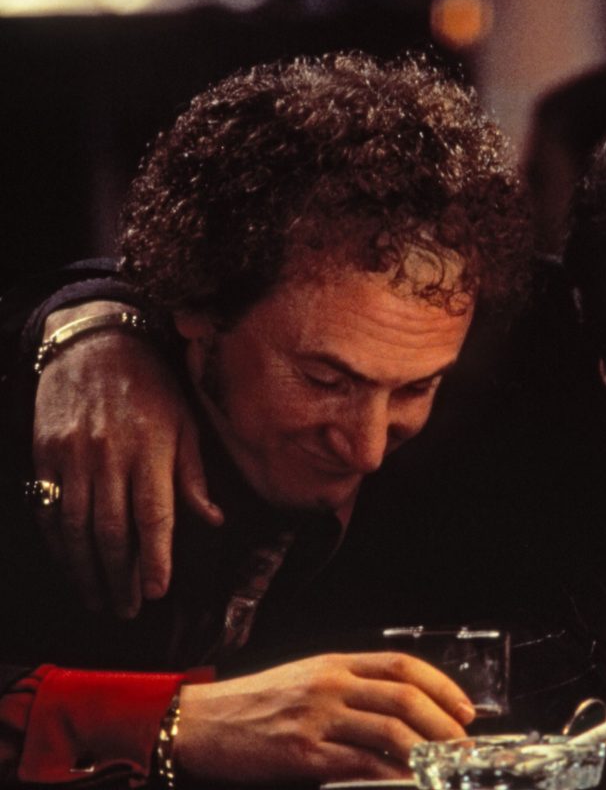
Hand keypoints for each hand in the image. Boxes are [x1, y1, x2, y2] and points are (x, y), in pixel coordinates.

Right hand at [32, 301, 221, 617]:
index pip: (154, 514)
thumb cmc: (153, 385)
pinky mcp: (44, 454)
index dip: (156, 557)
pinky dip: (57, 544)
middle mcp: (109, 456)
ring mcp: (71, 456)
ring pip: (75, 526)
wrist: (97, 342)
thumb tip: (213, 520)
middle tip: (128, 610)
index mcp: (151, 449)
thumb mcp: (187, 422)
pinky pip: (47, 508)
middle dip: (120, 577)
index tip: (158, 591)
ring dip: (87, 570)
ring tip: (100, 600)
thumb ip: (194, 475)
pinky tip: (70, 565)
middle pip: (113, 530)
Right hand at [176, 652, 475, 784]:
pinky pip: (362, 765)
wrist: (198, 723)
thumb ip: (350, 687)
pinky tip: (406, 783)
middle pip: (406, 698)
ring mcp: (318, 718)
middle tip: (462, 747)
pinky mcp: (303, 753)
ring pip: (391, 732)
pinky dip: (392, 776)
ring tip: (442, 768)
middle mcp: (331, 685)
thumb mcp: (305, 679)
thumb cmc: (253, 704)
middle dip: (443, 725)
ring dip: (426, 753)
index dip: (442, 688)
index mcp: (335, 663)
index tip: (465, 710)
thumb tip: (401, 709)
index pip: (403, 666)